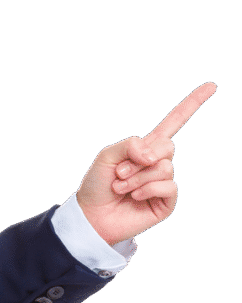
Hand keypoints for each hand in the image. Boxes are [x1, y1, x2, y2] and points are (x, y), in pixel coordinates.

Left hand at [75, 81, 216, 246]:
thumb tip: (154, 154)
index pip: (173, 123)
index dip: (191, 105)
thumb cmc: (97, 186)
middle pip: (167, 146)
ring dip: (137, 178)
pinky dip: (146, 189)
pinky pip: (168, 186)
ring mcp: (163, 182)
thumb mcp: (108, 156)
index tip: (210, 87)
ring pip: (164, 168)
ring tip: (120, 187)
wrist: (92, 216)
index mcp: (145, 148)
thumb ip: (130, 145)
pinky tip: (134, 197)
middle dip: (139, 159)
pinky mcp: (166, 201)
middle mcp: (158, 163)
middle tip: (119, 172)